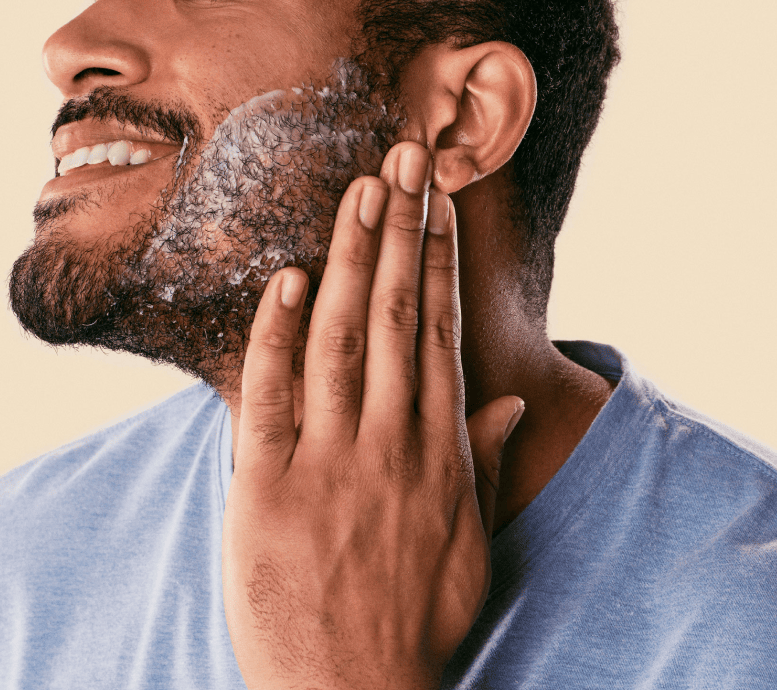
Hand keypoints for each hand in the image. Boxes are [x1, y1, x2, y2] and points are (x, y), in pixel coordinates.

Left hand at [222, 141, 524, 689]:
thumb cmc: (415, 617)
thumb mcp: (471, 541)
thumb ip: (485, 462)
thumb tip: (510, 399)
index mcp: (440, 451)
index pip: (440, 331)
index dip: (438, 259)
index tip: (435, 202)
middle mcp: (391, 444)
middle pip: (397, 315)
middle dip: (400, 229)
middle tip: (402, 159)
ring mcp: (328, 463)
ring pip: (341, 338)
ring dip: (351, 259)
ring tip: (359, 192)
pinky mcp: (265, 489)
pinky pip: (270, 396)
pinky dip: (277, 334)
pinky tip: (289, 279)